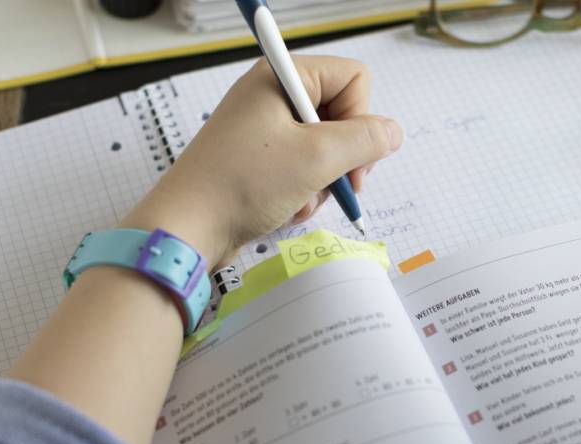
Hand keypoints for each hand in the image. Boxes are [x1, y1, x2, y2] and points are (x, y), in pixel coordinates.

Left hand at [120, 55, 403, 267]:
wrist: (188, 229)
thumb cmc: (241, 184)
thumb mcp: (316, 159)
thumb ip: (365, 141)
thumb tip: (392, 133)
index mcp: (282, 77)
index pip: (354, 79)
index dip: (361, 118)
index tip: (350, 155)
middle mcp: (274, 95)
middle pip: (343, 115)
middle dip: (343, 156)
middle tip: (335, 183)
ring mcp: (266, 128)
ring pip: (327, 148)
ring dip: (323, 181)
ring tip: (300, 198)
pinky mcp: (261, 159)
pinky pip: (305, 168)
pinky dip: (305, 191)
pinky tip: (288, 207)